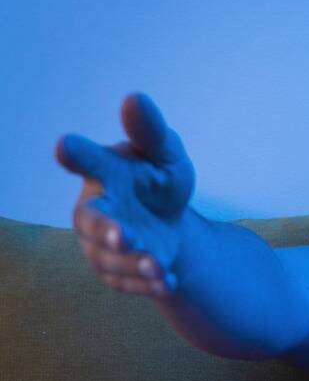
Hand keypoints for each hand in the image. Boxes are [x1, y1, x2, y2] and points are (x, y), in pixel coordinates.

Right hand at [55, 93, 194, 296]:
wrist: (172, 227)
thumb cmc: (159, 182)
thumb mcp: (165, 155)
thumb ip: (150, 132)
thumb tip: (135, 98)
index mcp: (103, 173)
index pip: (87, 160)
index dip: (76, 154)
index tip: (64, 146)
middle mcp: (94, 210)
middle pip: (91, 220)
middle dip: (105, 228)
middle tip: (121, 233)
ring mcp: (101, 245)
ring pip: (113, 256)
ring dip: (136, 261)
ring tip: (159, 263)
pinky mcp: (116, 272)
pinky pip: (130, 281)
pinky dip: (149, 282)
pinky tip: (169, 280)